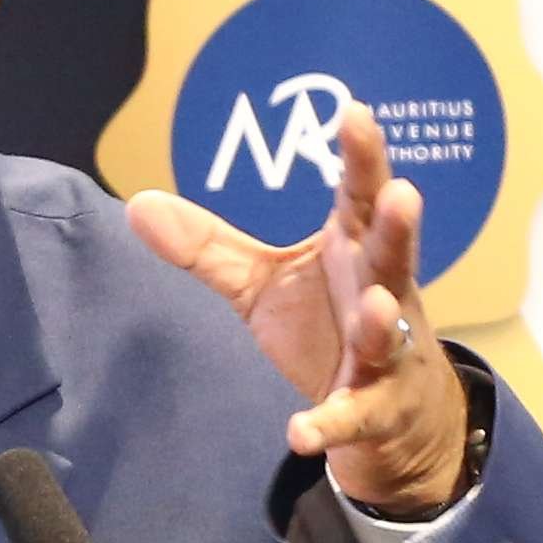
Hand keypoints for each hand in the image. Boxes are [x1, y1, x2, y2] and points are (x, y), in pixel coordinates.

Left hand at [123, 109, 474, 513]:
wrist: (389, 414)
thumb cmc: (329, 325)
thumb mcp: (262, 283)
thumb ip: (210, 246)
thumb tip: (139, 202)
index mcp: (354, 252)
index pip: (362, 197)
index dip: (364, 157)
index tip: (355, 111)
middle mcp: (381, 293)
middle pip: (393, 255)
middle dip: (398, 226)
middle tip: (403, 192)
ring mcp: (387, 354)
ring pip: (389, 334)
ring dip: (382, 320)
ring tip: (375, 304)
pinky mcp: (376, 411)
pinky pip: (353, 416)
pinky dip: (330, 423)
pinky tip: (300, 431)